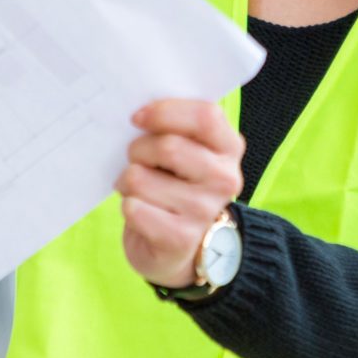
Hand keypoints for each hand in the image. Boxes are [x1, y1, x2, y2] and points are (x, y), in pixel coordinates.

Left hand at [113, 99, 245, 287]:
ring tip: (137, 188)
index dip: (165, 112)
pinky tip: (141, 211)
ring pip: (141, 178)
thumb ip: (176, 127)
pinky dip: (128, 206)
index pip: (206, 116)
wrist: (183, 246)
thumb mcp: (188, 150)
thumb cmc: (177, 184)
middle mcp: (226, 178)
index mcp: (229, 148)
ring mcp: (205, 210)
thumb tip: (140, 111)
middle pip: (168, 147)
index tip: (138, 118)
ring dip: (127, 181)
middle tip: (136, 158)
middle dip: (138, 149)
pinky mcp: (181, 238)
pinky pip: (134, 209)